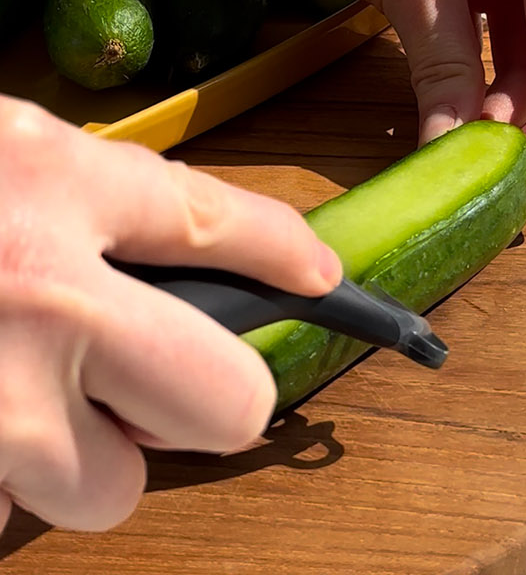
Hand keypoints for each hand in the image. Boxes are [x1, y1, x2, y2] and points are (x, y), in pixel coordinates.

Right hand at [0, 96, 341, 531]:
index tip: (318, 280)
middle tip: (156, 386)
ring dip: (85, 462)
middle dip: (204, 404)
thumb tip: (178, 267)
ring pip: (111, 489)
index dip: (288, 257)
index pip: (224, 229)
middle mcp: (36, 289)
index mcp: (52, 184)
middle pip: (225, 400)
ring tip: (26, 409)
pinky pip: (3, 517)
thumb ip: (78, 201)